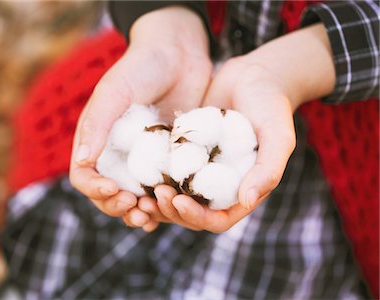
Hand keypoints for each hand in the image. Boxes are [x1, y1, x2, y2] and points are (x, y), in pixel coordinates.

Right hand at [69, 6, 211, 223]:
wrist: (179, 55)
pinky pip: (162, 189)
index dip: (95, 189)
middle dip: (117, 207)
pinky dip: (163, 203)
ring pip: (135, 197)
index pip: (84, 176)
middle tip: (136, 209)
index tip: (114, 190)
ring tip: (152, 216)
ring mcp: (143, 160)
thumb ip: (97, 124)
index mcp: (96, 140)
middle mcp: (117, 155)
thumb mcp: (114, 91)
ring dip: (140, 212)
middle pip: (108, 194)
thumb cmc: (141, 67)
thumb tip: (83, 162)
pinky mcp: (168, 160)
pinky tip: (171, 207)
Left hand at [140, 24, 335, 232]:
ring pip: (175, 196)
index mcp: (241, 190)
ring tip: (140, 192)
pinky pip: (166, 170)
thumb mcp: (278, 136)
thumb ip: (268, 169)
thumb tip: (246, 200)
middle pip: (191, 213)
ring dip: (158, 200)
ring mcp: (199, 170)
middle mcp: (218, 185)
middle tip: (155, 194)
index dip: (197, 217)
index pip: (217, 219)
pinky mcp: (184, 152)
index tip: (179, 201)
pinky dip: (153, 176)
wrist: (252, 76)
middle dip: (172, 210)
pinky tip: (138, 171)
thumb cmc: (271, 105)